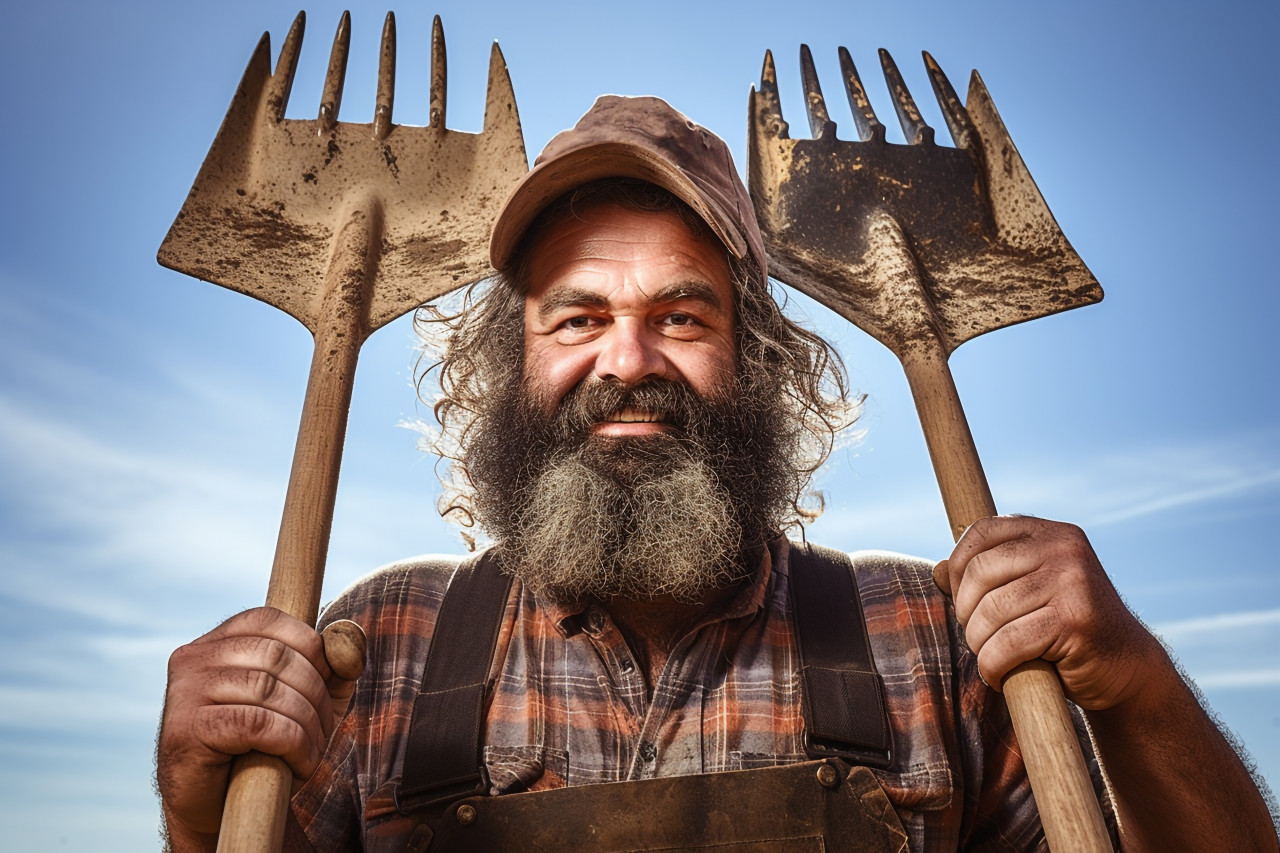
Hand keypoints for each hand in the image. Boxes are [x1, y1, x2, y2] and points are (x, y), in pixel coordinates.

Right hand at [156, 607, 355, 839]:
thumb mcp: (307, 701)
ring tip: (313, 750)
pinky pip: (256, 723)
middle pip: (275, 655)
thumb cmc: (263, 749)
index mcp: (215, 643)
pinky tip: (299, 764)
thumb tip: (348, 643)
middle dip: (315, 691)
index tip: (327, 682)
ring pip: (268, 689)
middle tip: (325, 728)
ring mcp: (184, 693)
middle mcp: (193, 659)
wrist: (217, 810)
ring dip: (306, 722)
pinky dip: (291, 742)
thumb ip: (332, 668)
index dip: (310, 646)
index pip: (269, 620)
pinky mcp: (187, 731)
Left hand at [934, 516, 1164, 710]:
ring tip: (991, 659)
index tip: (964, 601)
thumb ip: (989, 577)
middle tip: (978, 637)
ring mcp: (1072, 581)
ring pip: (990, 611)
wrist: (1126, 669)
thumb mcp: (1029, 591)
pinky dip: (993, 666)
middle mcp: (1064, 549)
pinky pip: (1008, 643)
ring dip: (979, 645)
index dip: (958, 567)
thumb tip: (936, 570)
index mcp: (1051, 533)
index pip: (981, 532)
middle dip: (966, 612)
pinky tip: (1000, 676)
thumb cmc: (1066, 630)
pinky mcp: (1075, 620)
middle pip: (979, 572)